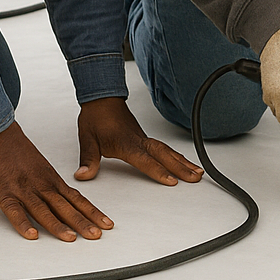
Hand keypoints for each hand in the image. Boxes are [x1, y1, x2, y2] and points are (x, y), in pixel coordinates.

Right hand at [0, 121, 112, 241]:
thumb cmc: (15, 152)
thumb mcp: (41, 168)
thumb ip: (50, 186)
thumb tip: (63, 202)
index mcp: (52, 180)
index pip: (77, 199)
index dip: (92, 213)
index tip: (107, 224)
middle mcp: (42, 186)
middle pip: (65, 207)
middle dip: (82, 222)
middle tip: (96, 235)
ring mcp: (23, 190)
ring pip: (43, 211)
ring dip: (57, 225)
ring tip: (71, 238)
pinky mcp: (3, 193)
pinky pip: (14, 211)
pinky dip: (23, 223)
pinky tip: (32, 235)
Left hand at [76, 96, 202, 184]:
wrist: (101, 99)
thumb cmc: (96, 118)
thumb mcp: (87, 139)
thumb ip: (88, 159)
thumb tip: (83, 175)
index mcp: (126, 144)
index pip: (145, 160)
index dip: (158, 171)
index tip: (172, 181)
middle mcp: (139, 141)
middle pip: (164, 155)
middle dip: (180, 168)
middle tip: (195, 177)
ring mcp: (144, 139)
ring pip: (167, 151)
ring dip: (182, 162)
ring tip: (197, 172)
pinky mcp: (144, 138)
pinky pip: (164, 147)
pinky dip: (176, 155)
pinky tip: (183, 162)